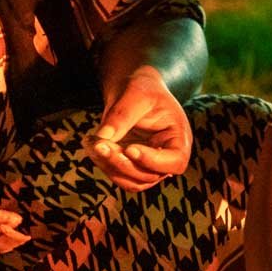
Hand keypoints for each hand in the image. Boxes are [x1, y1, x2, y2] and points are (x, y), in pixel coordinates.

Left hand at [85, 66, 191, 191]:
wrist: (131, 90)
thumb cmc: (141, 88)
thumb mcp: (135, 94)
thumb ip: (121, 115)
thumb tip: (103, 136)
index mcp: (179, 137)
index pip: (175, 161)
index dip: (153, 161)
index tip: (129, 148)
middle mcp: (167, 155)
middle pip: (150, 175)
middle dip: (123, 163)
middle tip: (99, 144)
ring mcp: (149, 164)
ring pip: (133, 182)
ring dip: (111, 168)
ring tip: (93, 144)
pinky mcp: (132, 166)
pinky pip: (120, 176)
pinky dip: (104, 165)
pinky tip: (92, 147)